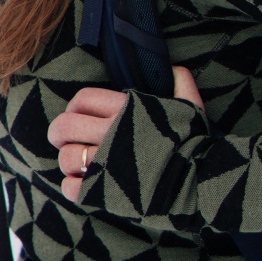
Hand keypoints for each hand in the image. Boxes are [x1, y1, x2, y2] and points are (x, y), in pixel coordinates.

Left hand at [47, 67, 204, 202]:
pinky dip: (73, 186)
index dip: (74, 107)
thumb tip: (175, 69)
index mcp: (128, 109)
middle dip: (58, 133)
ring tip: (79, 165)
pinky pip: (71, 187)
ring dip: (69, 162)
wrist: (203, 182)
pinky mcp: (104, 191)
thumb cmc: (196, 143)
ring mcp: (106, 163)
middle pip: (64, 126)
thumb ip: (181, 83)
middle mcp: (112, 133)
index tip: (77, 116)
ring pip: (66, 157)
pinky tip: (84, 185)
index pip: (83, 99)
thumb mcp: (191, 106)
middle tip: (63, 140)